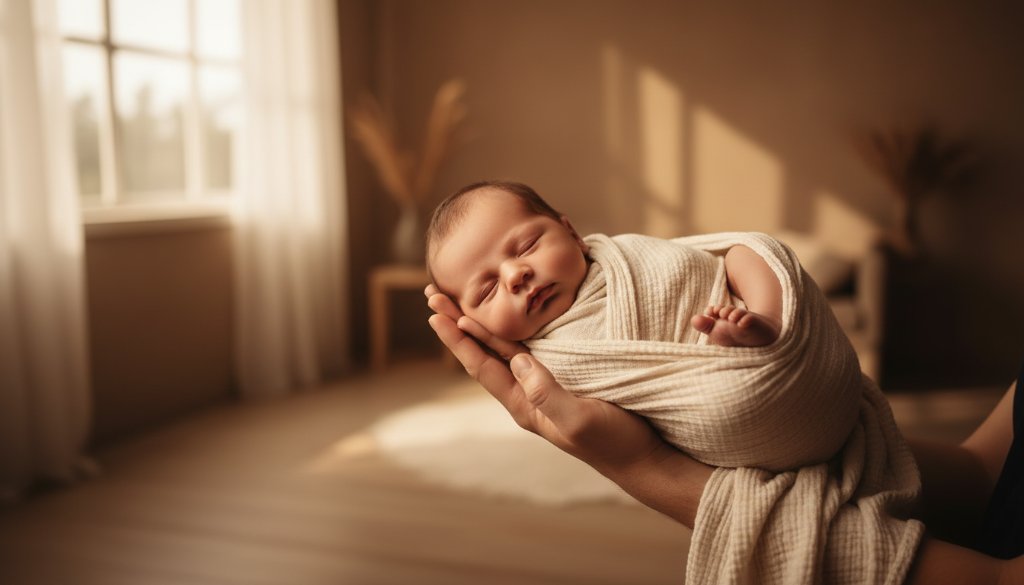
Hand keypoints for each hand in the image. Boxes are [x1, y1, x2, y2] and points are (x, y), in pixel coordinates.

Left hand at [425, 284, 711, 526]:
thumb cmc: (612, 441)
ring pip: (504, 347)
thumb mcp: (577, 420)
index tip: (436, 312)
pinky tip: (512, 313)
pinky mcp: (566, 376)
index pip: (481, 365)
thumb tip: (518, 362)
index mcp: (524, 404)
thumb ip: (547, 393)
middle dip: (458, 323)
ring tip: (458, 300)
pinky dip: (514, 326)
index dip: (458, 338)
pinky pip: (531, 346)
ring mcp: (546, 385)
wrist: (644, 456)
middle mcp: (528, 393)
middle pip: (484, 352)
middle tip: (433, 294)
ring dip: (481, 322)